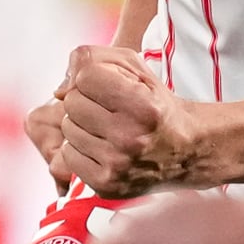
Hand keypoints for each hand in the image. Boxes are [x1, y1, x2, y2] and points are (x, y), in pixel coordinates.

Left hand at [47, 44, 205, 197]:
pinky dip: (79, 148)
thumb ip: (90, 59)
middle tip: (111, 110)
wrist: (185, 149)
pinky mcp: (106, 184)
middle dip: (87, 100)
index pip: (85, 76)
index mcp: (143, 106)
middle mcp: (131, 138)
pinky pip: (67, 155)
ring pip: (68, 128)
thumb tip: (58, 91)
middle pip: (72, 102)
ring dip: (82, 125)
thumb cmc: (153, 103)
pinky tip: (103, 147)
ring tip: (110, 129)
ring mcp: (117, 165)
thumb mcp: (134, 68)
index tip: (113, 87)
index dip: (94, 77)